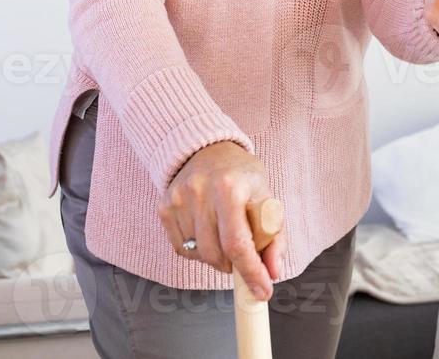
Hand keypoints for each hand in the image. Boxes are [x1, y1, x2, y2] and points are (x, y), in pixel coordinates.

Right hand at [159, 141, 281, 300]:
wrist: (207, 148)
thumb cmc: (242, 177)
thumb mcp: (266, 198)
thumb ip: (274, 237)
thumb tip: (273, 272)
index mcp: (230, 187)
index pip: (237, 243)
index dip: (251, 272)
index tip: (262, 291)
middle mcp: (200, 191)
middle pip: (215, 254)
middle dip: (234, 267)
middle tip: (243, 259)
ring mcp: (178, 199)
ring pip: (198, 254)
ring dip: (216, 258)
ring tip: (224, 238)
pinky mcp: (164, 207)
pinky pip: (181, 248)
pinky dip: (197, 251)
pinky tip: (207, 233)